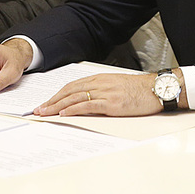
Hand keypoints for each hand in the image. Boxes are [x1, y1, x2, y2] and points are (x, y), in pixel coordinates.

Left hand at [35, 73, 168, 116]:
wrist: (156, 89)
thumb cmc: (139, 90)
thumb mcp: (117, 87)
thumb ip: (101, 91)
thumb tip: (87, 102)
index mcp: (100, 78)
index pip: (72, 86)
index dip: (57, 95)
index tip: (46, 103)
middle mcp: (99, 83)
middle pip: (69, 91)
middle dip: (51, 101)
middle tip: (38, 110)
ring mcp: (105, 92)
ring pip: (74, 98)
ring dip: (57, 106)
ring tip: (45, 114)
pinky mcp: (111, 103)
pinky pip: (87, 105)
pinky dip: (73, 109)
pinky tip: (63, 114)